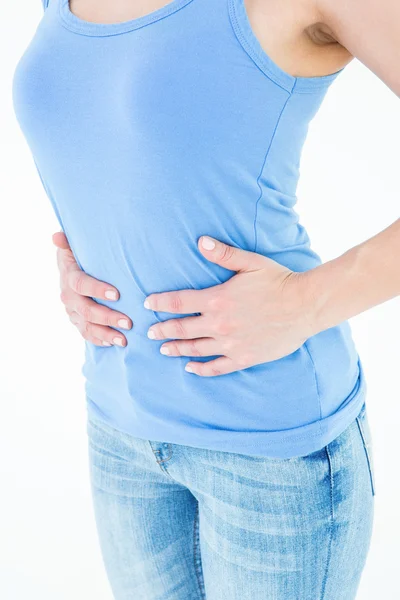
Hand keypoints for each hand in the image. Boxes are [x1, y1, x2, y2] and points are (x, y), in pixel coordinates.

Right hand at [52, 231, 132, 346]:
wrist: (72, 269)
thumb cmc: (81, 254)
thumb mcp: (75, 245)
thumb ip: (69, 242)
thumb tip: (57, 236)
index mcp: (69, 276)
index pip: (81, 284)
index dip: (97, 290)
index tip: (116, 294)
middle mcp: (68, 296)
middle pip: (87, 310)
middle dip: (108, 317)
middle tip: (128, 322)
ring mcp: (72, 311)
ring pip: (87, 326)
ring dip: (106, 333)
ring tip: (124, 339)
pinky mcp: (77, 321)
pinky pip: (86, 334)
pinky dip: (100, 340)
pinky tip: (114, 343)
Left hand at [144, 236, 317, 375]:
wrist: (305, 306)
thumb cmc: (279, 280)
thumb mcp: (250, 262)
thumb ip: (223, 253)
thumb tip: (200, 241)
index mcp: (217, 299)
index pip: (178, 302)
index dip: (160, 302)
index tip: (147, 303)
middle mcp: (219, 324)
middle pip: (181, 329)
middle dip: (162, 330)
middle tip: (149, 332)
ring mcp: (231, 344)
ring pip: (195, 349)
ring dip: (176, 349)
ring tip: (163, 349)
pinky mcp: (244, 357)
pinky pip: (216, 367)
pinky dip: (201, 369)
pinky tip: (190, 368)